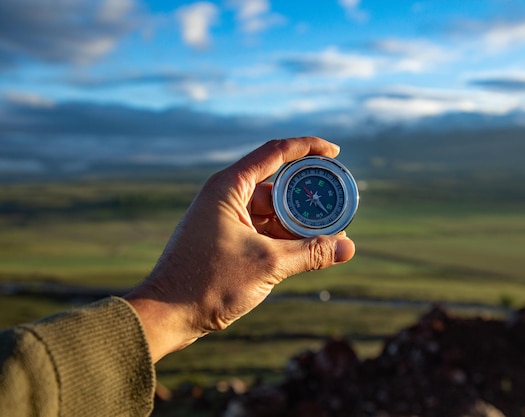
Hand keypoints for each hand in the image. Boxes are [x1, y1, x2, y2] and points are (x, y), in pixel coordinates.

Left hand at [124, 137, 355, 361]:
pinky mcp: (225, 239)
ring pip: (271, 210)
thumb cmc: (207, 283)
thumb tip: (349, 248)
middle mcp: (226, 196)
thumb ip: (310, 253)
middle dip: (308, 195)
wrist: (166, 315)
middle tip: (336, 202)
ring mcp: (224, 218)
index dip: (308, 148)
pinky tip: (307, 249)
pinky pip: (262, 229)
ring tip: (329, 231)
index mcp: (229, 187)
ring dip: (297, 221)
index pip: (276, 152)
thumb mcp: (268, 265)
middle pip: (276, 184)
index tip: (335, 153)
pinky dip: (284, 236)